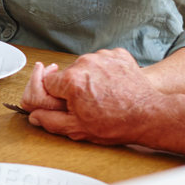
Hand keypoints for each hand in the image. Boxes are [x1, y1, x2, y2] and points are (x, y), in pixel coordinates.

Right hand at [23, 48, 163, 146]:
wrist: (150, 115)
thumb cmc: (117, 123)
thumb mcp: (78, 129)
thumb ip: (51, 121)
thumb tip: (35, 116)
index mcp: (71, 81)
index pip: (47, 83)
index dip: (55, 97)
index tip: (65, 103)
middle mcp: (85, 63)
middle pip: (66, 74)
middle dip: (73, 88)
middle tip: (88, 104)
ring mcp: (102, 57)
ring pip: (84, 67)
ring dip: (89, 79)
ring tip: (103, 96)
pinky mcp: (117, 55)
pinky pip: (102, 62)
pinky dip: (104, 72)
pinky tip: (112, 87)